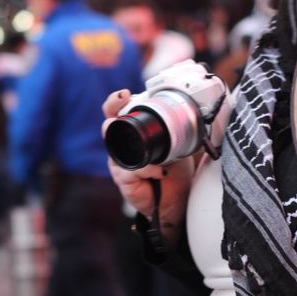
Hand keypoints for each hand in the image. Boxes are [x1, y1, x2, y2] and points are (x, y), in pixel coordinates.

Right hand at [101, 89, 193, 244]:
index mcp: (132, 136)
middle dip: (112, 110)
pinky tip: (161, 173)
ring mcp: (119, 165)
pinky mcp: (123, 180)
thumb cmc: (174, 173)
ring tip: (150, 149)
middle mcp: (122, 148)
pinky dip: (148, 169)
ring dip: (133, 143)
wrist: (176, 201)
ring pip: (115, 146)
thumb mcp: (177, 146)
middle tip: (123, 101)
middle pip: (107, 126)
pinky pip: (130, 170)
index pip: (117, 114)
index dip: (115, 102)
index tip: (124, 94)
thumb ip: (175, 131)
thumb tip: (188, 113)